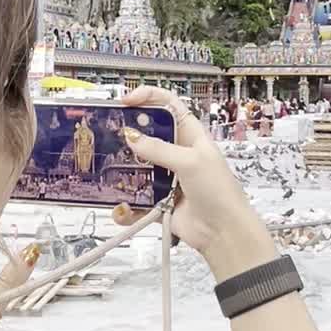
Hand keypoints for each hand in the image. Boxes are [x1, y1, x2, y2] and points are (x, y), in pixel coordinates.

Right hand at [121, 86, 273, 280]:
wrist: (224, 233)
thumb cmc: (218, 191)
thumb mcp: (191, 162)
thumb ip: (159, 148)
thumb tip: (130, 135)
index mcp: (190, 135)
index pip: (168, 105)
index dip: (148, 97)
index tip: (126, 101)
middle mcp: (177, 153)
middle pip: (148, 135)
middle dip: (128, 133)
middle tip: (107, 134)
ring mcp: (166, 178)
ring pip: (137, 167)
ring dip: (122, 170)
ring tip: (106, 171)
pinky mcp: (159, 201)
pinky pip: (136, 200)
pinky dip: (126, 206)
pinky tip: (120, 209)